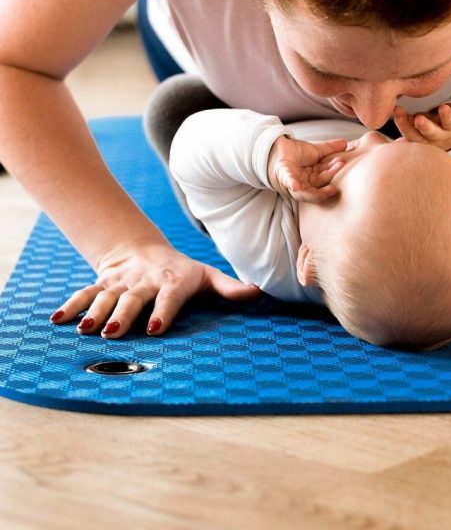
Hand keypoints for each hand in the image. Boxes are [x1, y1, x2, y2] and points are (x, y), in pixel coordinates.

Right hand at [49, 240, 262, 338]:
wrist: (143, 251)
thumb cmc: (182, 272)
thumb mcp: (207, 277)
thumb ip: (230, 288)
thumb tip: (259, 292)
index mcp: (172, 281)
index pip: (168, 296)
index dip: (162, 310)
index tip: (155, 327)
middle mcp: (144, 281)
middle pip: (133, 298)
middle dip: (124, 313)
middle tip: (114, 332)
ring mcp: (121, 283)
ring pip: (106, 296)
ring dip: (96, 312)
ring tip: (87, 331)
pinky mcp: (102, 283)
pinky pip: (85, 293)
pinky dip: (72, 305)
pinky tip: (58, 320)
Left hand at [267, 135, 346, 201]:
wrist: (273, 147)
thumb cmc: (293, 153)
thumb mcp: (314, 151)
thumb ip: (329, 149)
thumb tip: (346, 143)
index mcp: (311, 179)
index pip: (325, 175)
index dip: (333, 170)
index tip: (342, 161)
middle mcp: (304, 184)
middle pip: (319, 183)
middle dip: (330, 175)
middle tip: (340, 165)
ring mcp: (292, 182)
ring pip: (307, 189)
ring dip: (319, 187)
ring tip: (330, 188)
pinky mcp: (282, 175)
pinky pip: (287, 181)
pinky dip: (291, 183)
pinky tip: (295, 186)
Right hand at [393, 100, 450, 150]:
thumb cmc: (426, 130)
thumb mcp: (414, 129)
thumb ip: (403, 121)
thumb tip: (384, 107)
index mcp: (422, 139)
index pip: (411, 134)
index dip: (403, 124)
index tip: (397, 111)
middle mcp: (436, 135)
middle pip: (430, 133)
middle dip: (425, 126)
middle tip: (419, 119)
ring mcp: (450, 128)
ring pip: (448, 124)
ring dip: (446, 116)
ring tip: (443, 108)